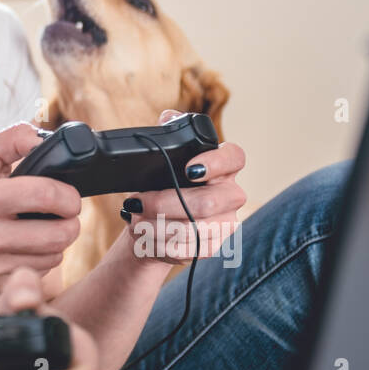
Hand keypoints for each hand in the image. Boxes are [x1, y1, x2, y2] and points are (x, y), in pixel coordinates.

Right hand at [0, 123, 82, 295]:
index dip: (68, 195)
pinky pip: (41, 272)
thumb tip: (42, 140)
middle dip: (70, 221)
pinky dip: (43, 260)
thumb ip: (12, 141)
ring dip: (58, 241)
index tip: (69, 196)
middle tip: (64, 214)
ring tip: (46, 229)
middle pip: (59, 232)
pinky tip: (30, 248)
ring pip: (55, 255)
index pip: (45, 195)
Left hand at [119, 109, 246, 266]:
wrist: (154, 222)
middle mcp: (231, 195)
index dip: (215, 163)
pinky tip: (143, 234)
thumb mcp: (163, 158)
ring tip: (134, 218)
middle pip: (207, 202)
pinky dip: (159, 243)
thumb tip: (168, 118)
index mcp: (223, 167)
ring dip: (157, 226)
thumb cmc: (162, 183)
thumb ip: (169, 136)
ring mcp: (225, 224)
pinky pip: (188, 250)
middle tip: (137, 201)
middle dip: (165, 203)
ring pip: (194, 230)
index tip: (188, 169)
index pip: (234, 158)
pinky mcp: (212, 247)